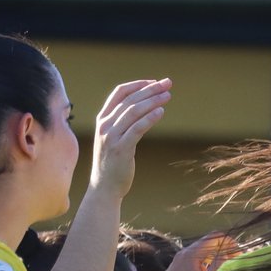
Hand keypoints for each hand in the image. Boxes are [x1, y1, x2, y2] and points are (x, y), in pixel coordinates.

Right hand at [90, 78, 172, 198]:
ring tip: (168, 96)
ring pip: (134, 111)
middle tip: (167, 83)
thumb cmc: (112, 165)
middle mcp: (105, 125)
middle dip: (150, 89)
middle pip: (130, 100)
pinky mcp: (121, 149)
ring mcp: (111, 137)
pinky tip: (161, 112)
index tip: (154, 82)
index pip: (119, 93)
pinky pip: (137, 128)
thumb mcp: (113, 140)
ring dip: (153, 101)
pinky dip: (150, 118)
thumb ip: (122, 124)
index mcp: (102, 120)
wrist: (104, 189)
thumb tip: (142, 110)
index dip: (138, 85)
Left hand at [148, 232, 237, 270]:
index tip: (238, 253)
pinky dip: (202, 264)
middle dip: (221, 249)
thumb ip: (220, 264)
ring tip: (222, 268)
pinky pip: (190, 262)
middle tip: (234, 259)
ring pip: (198, 253)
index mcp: (191, 253)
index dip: (229, 242)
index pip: (214, 238)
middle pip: (206, 243)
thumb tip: (230, 252)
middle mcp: (182, 254)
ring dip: (212, 257)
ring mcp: (176, 262)